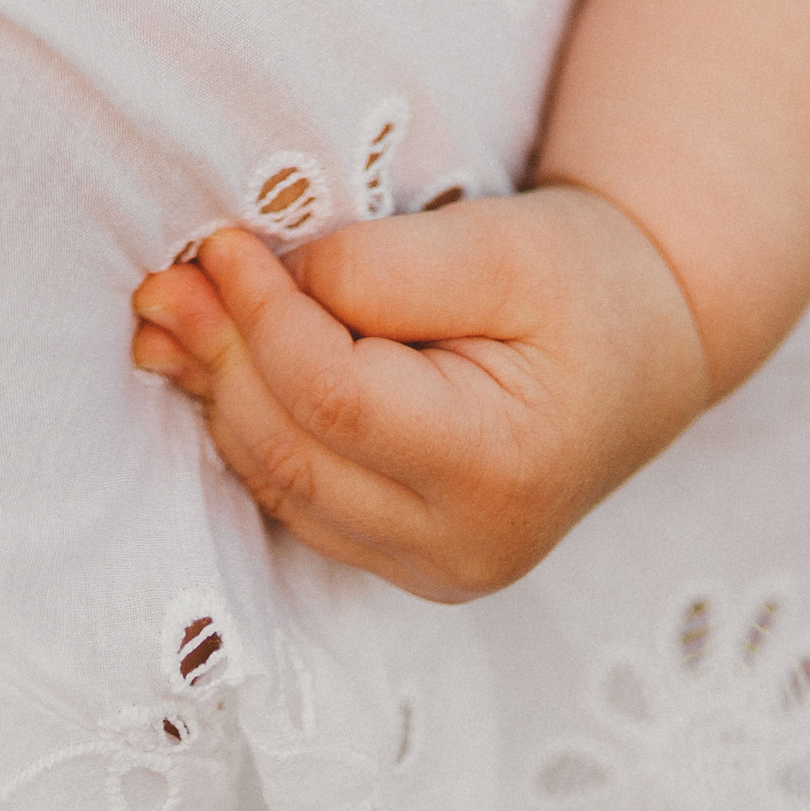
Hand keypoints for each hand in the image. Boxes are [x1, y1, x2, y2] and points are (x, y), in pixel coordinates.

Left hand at [128, 184, 711, 601]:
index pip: (334, 398)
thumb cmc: (582, 284)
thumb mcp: (501, 246)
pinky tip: (212, 359)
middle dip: (218, 355)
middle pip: (292, 450)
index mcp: (502, 468)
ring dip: (214, 392)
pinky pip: (295, 496)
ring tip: (169, 310)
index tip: (220, 241)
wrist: (643, 347)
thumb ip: (383, 268)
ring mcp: (431, 569)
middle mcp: (464, 545)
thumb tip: (261, 278)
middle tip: (166, 275)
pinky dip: (246, 424)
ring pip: (278, 483)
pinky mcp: (402, 560)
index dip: (260, 317)